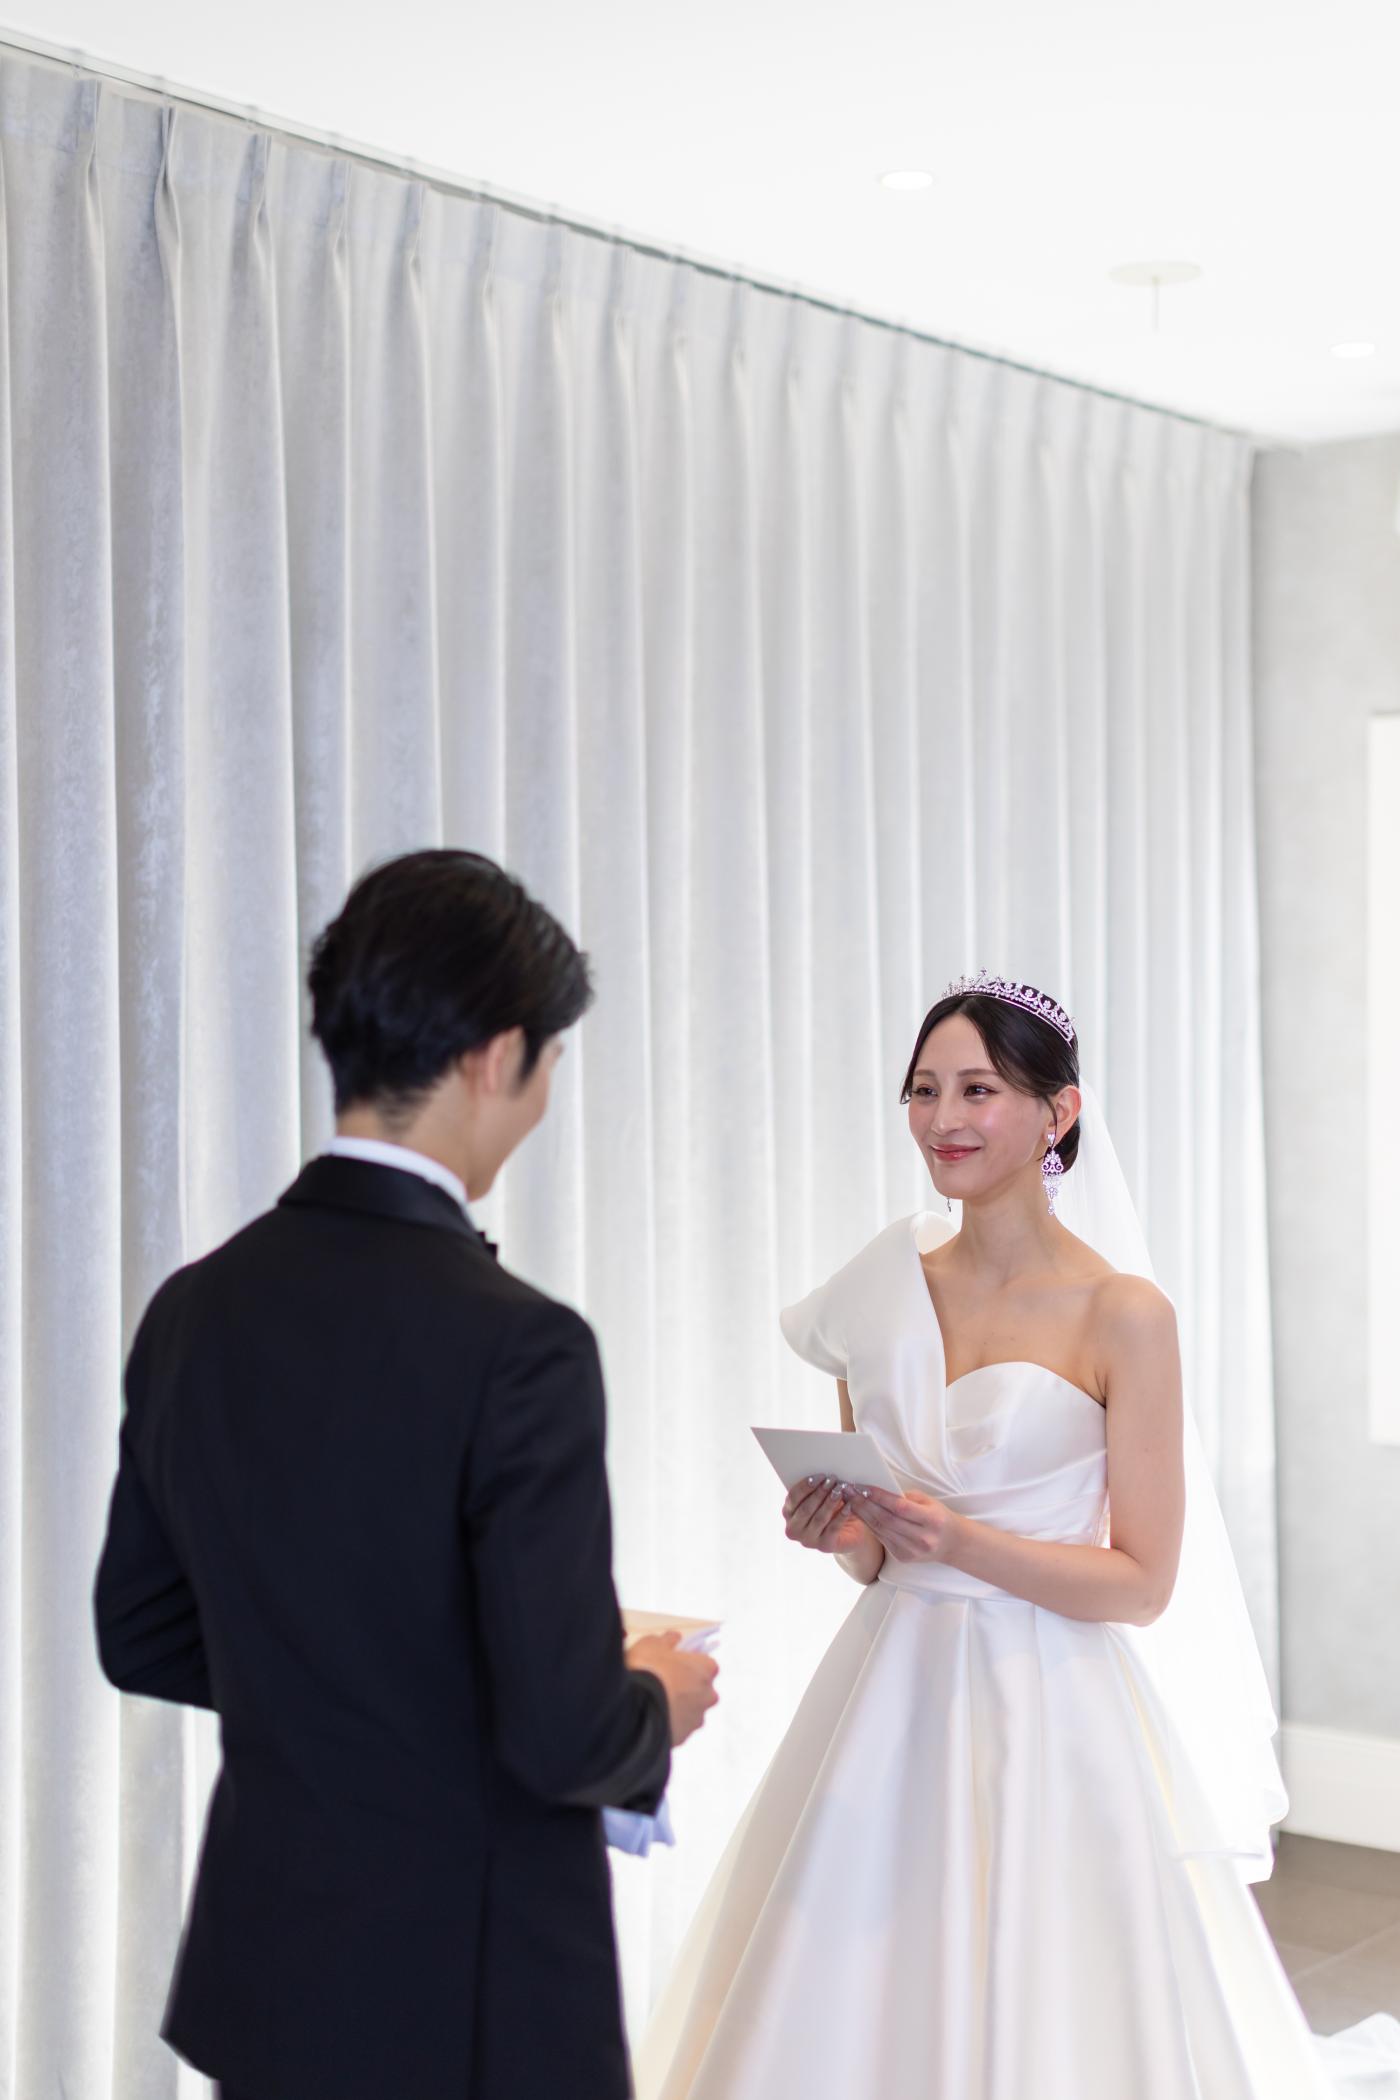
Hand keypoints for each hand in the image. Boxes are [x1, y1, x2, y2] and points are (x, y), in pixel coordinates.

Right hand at [627, 1632, 719, 1746]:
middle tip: (663, 1683)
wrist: (636, 1710)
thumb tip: (673, 1638)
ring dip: (677, 1708)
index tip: (674, 1663)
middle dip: (686, 1688)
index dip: (690, 1663)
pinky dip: (667, 1724)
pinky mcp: (682, 1738)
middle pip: (701, 1691)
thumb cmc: (648, 1670)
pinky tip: (649, 1718)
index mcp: (707, 1670)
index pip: (706, 1664)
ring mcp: (696, 1720)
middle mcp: (708, 1696)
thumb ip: (665, 1640)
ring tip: (652, 1703)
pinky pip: (677, 1729)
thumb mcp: (652, 1644)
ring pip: (690, 1712)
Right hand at [782, 1475, 872, 1557]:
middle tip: (832, 1479)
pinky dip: (841, 1515)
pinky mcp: (824, 1546)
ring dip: (830, 1502)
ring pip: (819, 1518)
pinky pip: (833, 1529)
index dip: (805, 1486)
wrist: (849, 1532)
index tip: (820, 1475)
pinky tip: (849, 1505)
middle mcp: (794, 1529)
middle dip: (819, 1492)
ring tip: (840, 1489)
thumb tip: (824, 1474)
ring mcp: (808, 1540)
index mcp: (788, 1513)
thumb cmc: (832, 1509)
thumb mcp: (821, 1496)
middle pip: (805, 1509)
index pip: (793, 1498)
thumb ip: (816, 1487)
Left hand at [848, 1484, 956, 1563]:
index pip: (900, 1508)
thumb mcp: (928, 1501)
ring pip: (881, 1531)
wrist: (952, 1543)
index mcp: (932, 1521)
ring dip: (862, 1515)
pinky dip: (869, 1525)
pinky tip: (859, 1514)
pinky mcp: (903, 1558)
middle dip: (865, 1504)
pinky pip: (882, 1539)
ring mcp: (912, 1551)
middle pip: (887, 1520)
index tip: (862, 1486)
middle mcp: (923, 1539)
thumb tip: (877, 1490)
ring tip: (849, 1500)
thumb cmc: (938, 1516)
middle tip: (848, 1491)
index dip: (879, 1497)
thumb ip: (905, 1497)